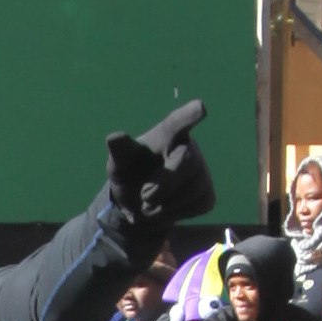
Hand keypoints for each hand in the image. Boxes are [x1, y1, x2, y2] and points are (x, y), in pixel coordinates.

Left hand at [99, 96, 214, 237]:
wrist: (138, 205)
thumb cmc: (130, 174)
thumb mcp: (118, 163)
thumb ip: (120, 151)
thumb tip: (114, 137)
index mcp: (166, 135)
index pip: (178, 123)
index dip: (189, 115)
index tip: (199, 107)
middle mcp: (189, 148)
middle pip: (187, 162)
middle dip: (164, 184)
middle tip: (144, 196)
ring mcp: (201, 171)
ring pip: (194, 188)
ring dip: (166, 203)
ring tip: (149, 204)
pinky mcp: (207, 194)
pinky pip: (199, 204)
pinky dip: (177, 213)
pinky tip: (166, 208)